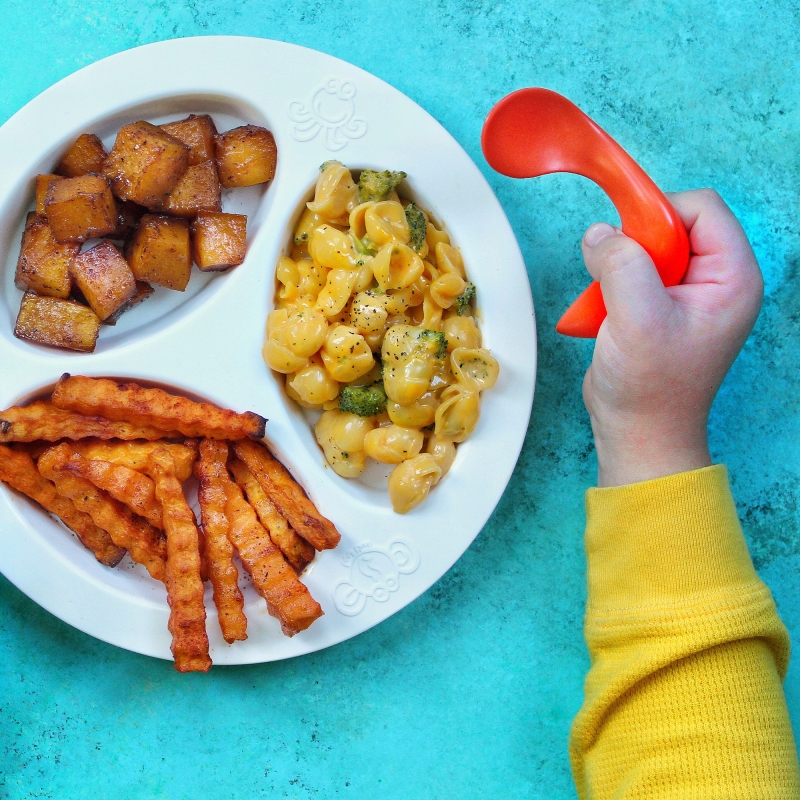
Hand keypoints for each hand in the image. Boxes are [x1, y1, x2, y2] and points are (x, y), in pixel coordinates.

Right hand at [581, 189, 762, 486]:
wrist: (638, 432)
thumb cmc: (651, 389)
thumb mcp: (637, 319)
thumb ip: (622, 265)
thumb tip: (599, 232)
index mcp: (731, 278)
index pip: (700, 208)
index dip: (659, 214)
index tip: (625, 238)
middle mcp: (714, 281)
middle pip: (671, 224)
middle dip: (634, 246)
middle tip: (618, 280)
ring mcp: (685, 294)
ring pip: (645, 247)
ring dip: (618, 270)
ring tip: (614, 307)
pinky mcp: (658, 306)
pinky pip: (631, 272)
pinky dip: (611, 286)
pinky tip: (609, 316)